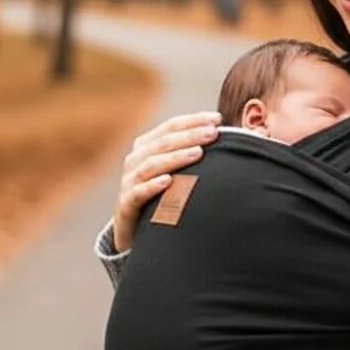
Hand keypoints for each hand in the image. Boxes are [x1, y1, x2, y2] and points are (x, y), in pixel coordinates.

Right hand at [113, 111, 221, 250]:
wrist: (135, 230)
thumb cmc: (162, 195)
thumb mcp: (174, 170)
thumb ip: (191, 152)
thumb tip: (223, 136)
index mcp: (147, 146)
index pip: (171, 127)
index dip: (194, 121)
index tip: (217, 119)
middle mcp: (135, 160)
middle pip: (163, 143)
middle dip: (190, 136)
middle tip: (213, 134)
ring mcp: (129, 182)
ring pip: (150, 165)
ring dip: (175, 157)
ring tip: (198, 154)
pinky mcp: (126, 205)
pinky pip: (137, 193)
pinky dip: (152, 186)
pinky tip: (168, 181)